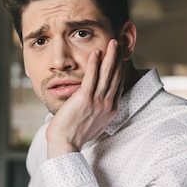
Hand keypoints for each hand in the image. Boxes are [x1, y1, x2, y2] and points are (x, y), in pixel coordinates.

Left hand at [46, 39, 122, 157]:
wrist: (66, 144)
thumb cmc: (75, 136)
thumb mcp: (93, 123)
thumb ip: (97, 111)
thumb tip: (94, 104)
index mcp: (110, 109)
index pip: (117, 84)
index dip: (119, 69)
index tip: (120, 57)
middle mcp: (107, 104)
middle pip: (115, 76)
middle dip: (117, 58)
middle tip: (118, 43)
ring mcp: (97, 101)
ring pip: (106, 74)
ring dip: (110, 56)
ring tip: (112, 42)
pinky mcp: (84, 99)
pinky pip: (91, 77)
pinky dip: (94, 64)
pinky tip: (95, 52)